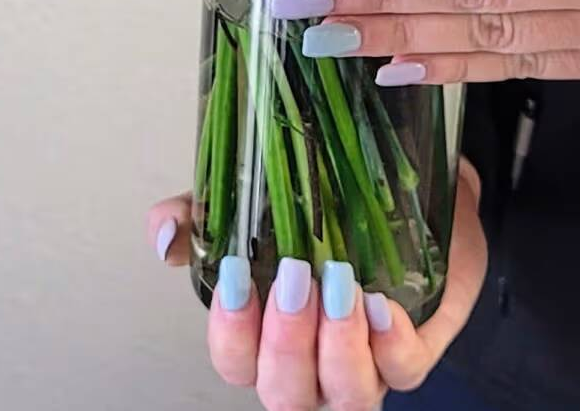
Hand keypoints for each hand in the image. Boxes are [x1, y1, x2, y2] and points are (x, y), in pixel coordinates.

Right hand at [146, 160, 486, 409]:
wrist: (405, 190)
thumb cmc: (326, 210)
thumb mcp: (254, 200)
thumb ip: (202, 213)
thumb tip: (163, 233)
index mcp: (268, 334)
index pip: (235, 363)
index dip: (232, 333)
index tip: (237, 278)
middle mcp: (315, 362)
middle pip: (286, 394)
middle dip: (287, 340)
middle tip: (296, 274)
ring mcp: (367, 361)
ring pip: (348, 398)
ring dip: (338, 347)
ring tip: (341, 285)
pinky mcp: (416, 346)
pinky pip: (406, 372)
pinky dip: (391, 344)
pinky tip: (380, 303)